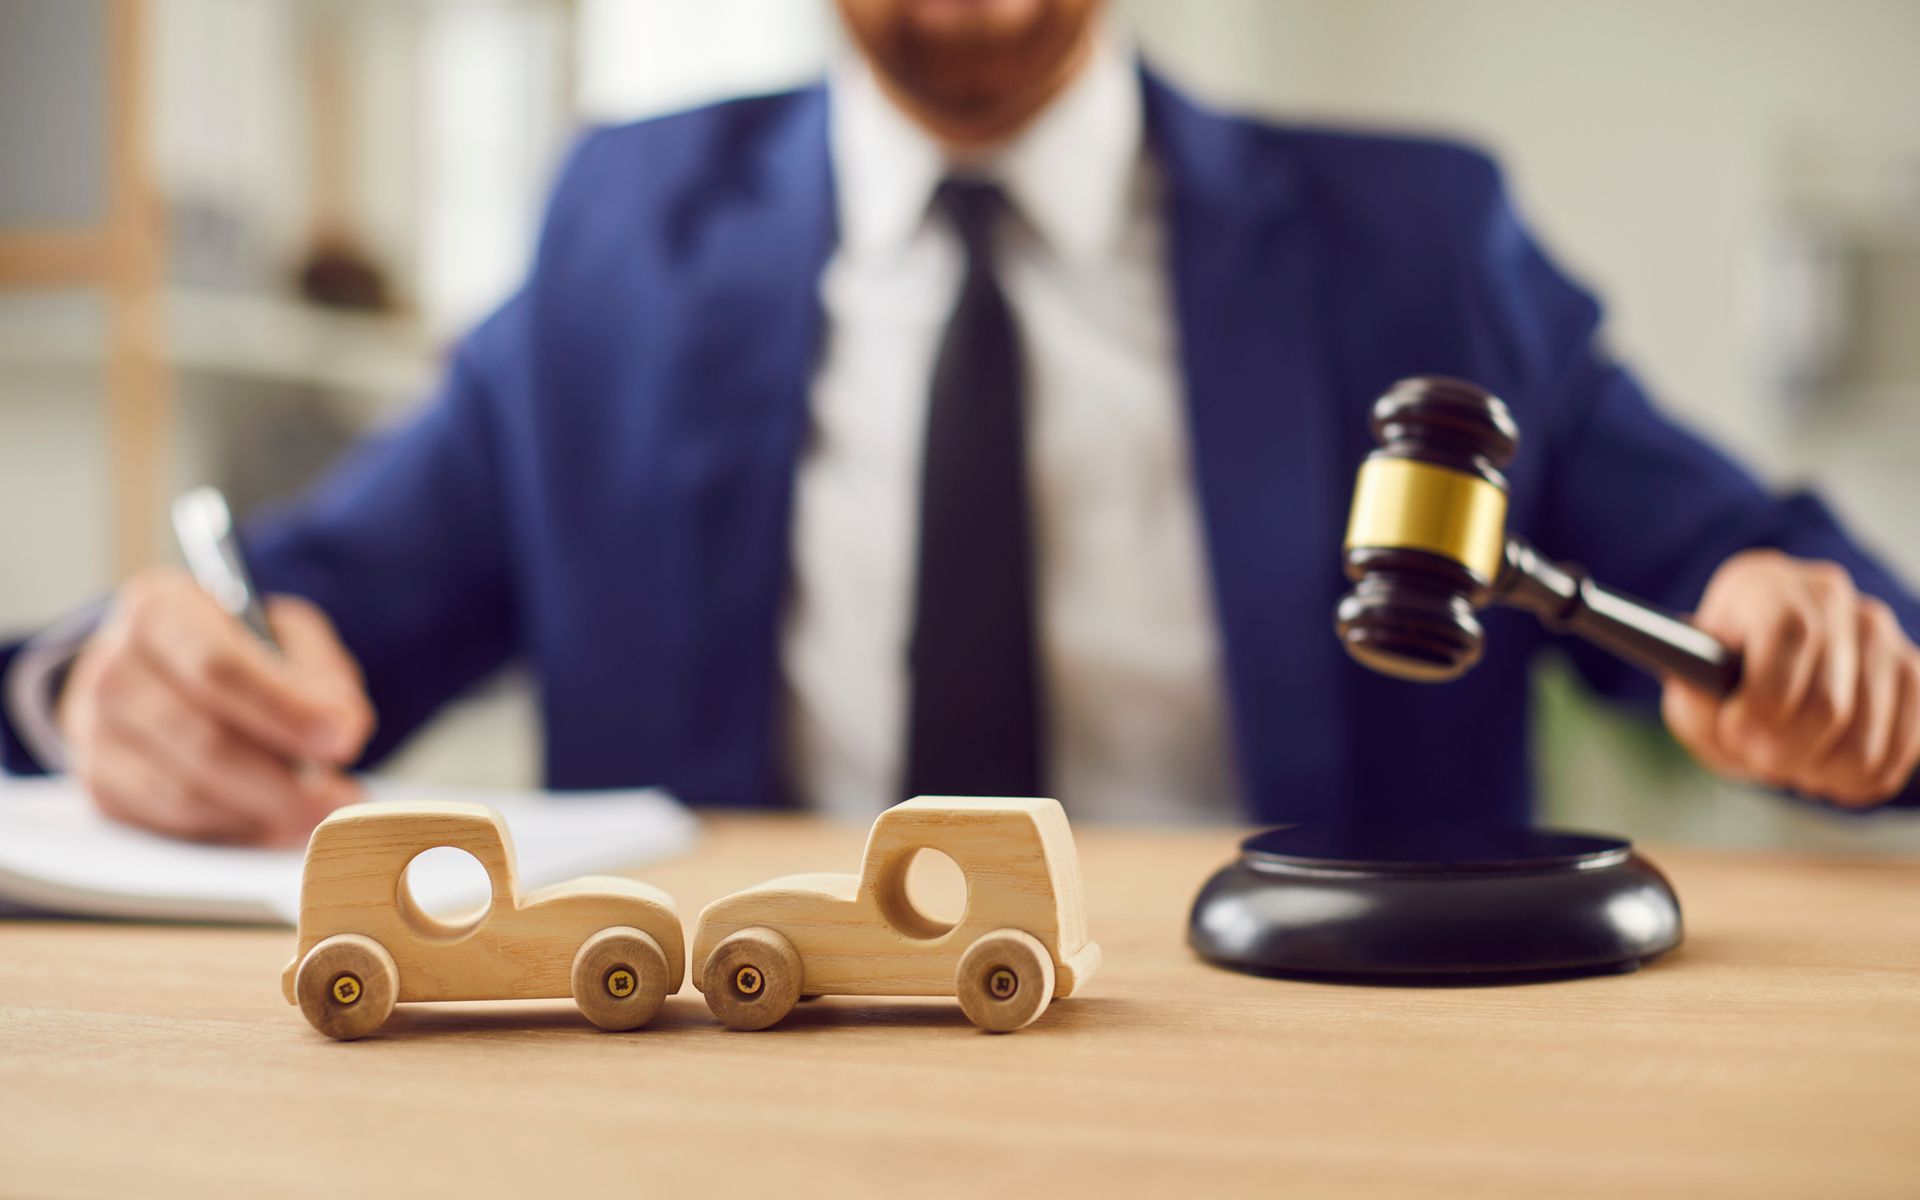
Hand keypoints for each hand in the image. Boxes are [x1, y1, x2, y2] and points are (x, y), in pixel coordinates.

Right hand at [57, 568, 375, 843]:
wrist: (168, 669)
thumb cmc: (239, 650)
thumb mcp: (289, 636)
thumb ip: (322, 677)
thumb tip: (340, 732)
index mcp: (159, 609)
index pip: (217, 666)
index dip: (284, 710)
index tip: (342, 740)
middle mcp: (113, 669)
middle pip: (202, 739)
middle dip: (283, 781)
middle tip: (342, 800)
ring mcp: (96, 732)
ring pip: (186, 792)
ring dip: (263, 813)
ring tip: (318, 814)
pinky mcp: (101, 786)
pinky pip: (171, 824)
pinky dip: (232, 830)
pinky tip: (274, 823)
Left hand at [1663, 550, 1919, 807]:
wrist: (1759, 671)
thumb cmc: (1721, 680)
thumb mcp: (1690, 686)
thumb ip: (1697, 703)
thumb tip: (1729, 719)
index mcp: (1767, 587)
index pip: (1792, 634)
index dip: (1765, 699)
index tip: (1735, 734)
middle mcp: (1832, 600)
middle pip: (1829, 702)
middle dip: (1785, 751)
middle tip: (1759, 761)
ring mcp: (1882, 637)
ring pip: (1866, 739)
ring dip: (1819, 772)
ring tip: (1788, 767)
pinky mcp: (1911, 678)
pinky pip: (1899, 752)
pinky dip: (1857, 780)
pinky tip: (1825, 774)